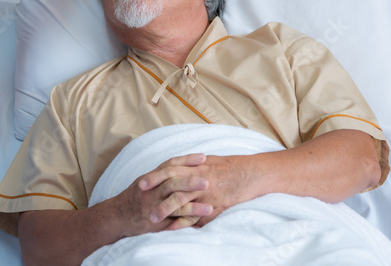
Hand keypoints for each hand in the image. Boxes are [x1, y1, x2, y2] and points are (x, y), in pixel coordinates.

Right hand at [107, 153, 211, 236]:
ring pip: (174, 199)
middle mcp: (152, 189)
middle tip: (208, 176)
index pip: (170, 165)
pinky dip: (189, 216)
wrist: (117, 216)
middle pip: (172, 180)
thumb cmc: (134, 198)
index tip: (203, 157)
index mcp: (151, 178)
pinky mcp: (156, 219)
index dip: (186, 160)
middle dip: (191, 178)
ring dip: (193, 200)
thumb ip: (161, 176)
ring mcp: (153, 204)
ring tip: (210, 201)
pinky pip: (174, 217)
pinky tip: (202, 216)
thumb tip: (181, 168)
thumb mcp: (145, 182)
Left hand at [139, 154, 253, 226]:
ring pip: (182, 202)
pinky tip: (172, 229)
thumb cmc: (228, 167)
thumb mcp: (207, 161)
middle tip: (141, 199)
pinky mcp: (213, 206)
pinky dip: (183, 222)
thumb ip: (190, 165)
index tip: (141, 183)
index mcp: (195, 167)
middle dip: (156, 192)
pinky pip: (196, 216)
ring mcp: (205, 194)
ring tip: (153, 219)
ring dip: (166, 210)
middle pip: (172, 185)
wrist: (249, 174)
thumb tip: (175, 166)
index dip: (155, 176)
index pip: (170, 169)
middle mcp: (197, 179)